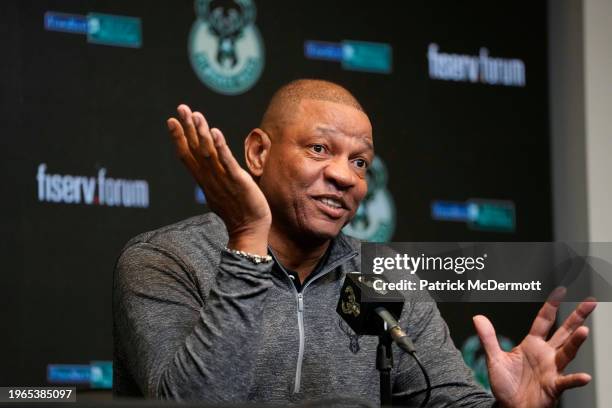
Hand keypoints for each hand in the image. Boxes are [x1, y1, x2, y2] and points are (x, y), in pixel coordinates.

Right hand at [167, 104, 271, 254]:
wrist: (249, 230)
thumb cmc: (237, 211)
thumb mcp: (220, 190)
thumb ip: (213, 176)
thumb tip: (209, 166)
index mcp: (205, 180)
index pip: (187, 155)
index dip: (179, 138)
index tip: (171, 120)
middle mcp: (210, 178)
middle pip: (194, 150)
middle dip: (187, 128)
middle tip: (180, 108)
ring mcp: (222, 180)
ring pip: (208, 153)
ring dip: (201, 133)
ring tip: (196, 115)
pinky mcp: (238, 182)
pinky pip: (227, 162)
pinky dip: (220, 147)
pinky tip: (215, 133)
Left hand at [473, 290, 595, 407]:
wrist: (510, 407)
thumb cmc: (506, 385)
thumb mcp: (494, 358)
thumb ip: (488, 338)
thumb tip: (477, 317)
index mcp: (532, 344)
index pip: (544, 320)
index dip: (551, 305)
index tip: (561, 291)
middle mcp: (546, 354)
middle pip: (564, 332)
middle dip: (577, 317)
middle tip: (590, 303)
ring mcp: (552, 369)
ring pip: (567, 352)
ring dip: (576, 343)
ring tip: (584, 331)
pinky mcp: (553, 386)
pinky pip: (565, 381)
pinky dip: (575, 379)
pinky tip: (584, 377)